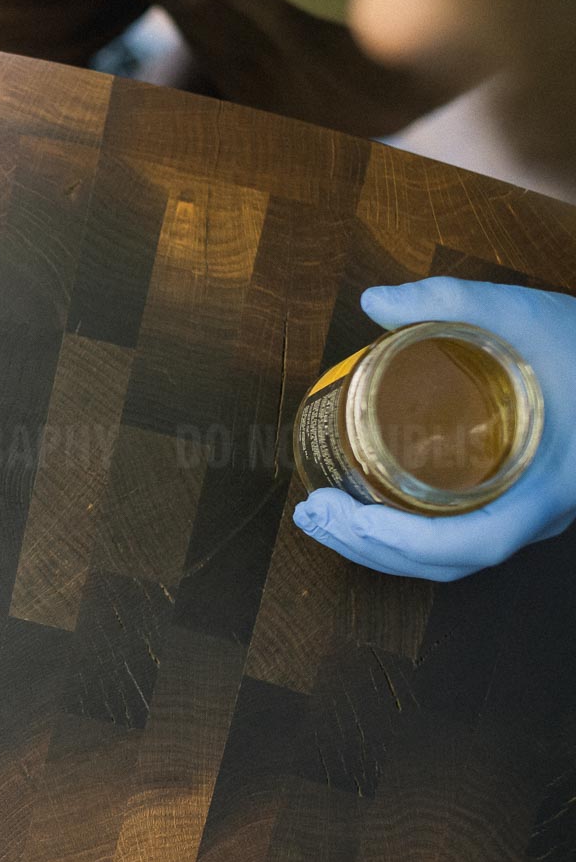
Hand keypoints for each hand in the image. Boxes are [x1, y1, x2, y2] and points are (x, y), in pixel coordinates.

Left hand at [293, 278, 575, 581]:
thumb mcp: (526, 314)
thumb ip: (452, 302)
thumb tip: (373, 300)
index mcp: (549, 485)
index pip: (479, 541)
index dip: (412, 542)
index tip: (355, 518)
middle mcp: (538, 514)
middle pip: (450, 561)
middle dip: (372, 547)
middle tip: (312, 513)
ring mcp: (526, 515)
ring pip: (451, 559)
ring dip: (379, 549)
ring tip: (318, 518)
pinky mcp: (512, 505)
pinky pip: (457, 541)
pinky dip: (404, 539)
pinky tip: (358, 513)